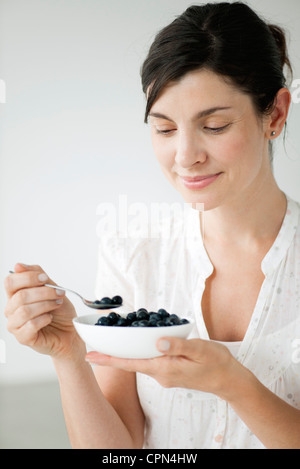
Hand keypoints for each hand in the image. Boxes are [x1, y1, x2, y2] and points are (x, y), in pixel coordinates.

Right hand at [4, 263, 85, 361]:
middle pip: (20, 296)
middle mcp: (12, 310)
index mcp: (16, 295)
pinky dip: (44, 319)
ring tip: (56, 305)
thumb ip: (38, 276)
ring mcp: (15, 325)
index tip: (45, 279)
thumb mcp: (53, 288)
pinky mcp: (23, 338)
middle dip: (44, 293)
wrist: (70, 332)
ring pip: (25, 310)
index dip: (28, 278)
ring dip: (46, 305)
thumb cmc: (60, 312)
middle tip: (58, 293)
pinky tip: (50, 318)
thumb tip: (18, 265)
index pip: (10, 282)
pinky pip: (30, 325)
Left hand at [85, 336, 244, 397]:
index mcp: (165, 368)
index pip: (131, 363)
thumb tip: (157, 341)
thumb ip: (178, 346)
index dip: (110, 359)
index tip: (91, 357)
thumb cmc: (217, 363)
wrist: (229, 380)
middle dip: (112, 355)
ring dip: (126, 353)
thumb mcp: (200, 350)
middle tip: (94, 346)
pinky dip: (140, 353)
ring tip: (112, 341)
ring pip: (140, 362)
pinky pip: (150, 362)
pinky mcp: (170, 372)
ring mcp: (165, 375)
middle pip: (131, 363)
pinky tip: (137, 345)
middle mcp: (161, 375)